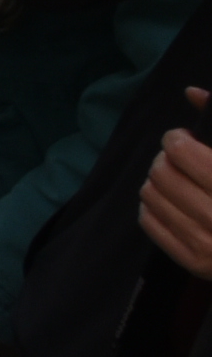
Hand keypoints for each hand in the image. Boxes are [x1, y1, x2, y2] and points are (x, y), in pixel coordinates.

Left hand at [145, 97, 211, 280]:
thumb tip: (191, 92)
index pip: (182, 152)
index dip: (177, 139)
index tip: (184, 139)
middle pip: (162, 172)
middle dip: (166, 159)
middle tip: (179, 159)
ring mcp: (207, 245)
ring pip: (150, 195)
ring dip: (158, 181)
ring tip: (176, 179)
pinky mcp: (194, 263)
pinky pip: (149, 223)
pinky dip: (154, 207)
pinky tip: (171, 201)